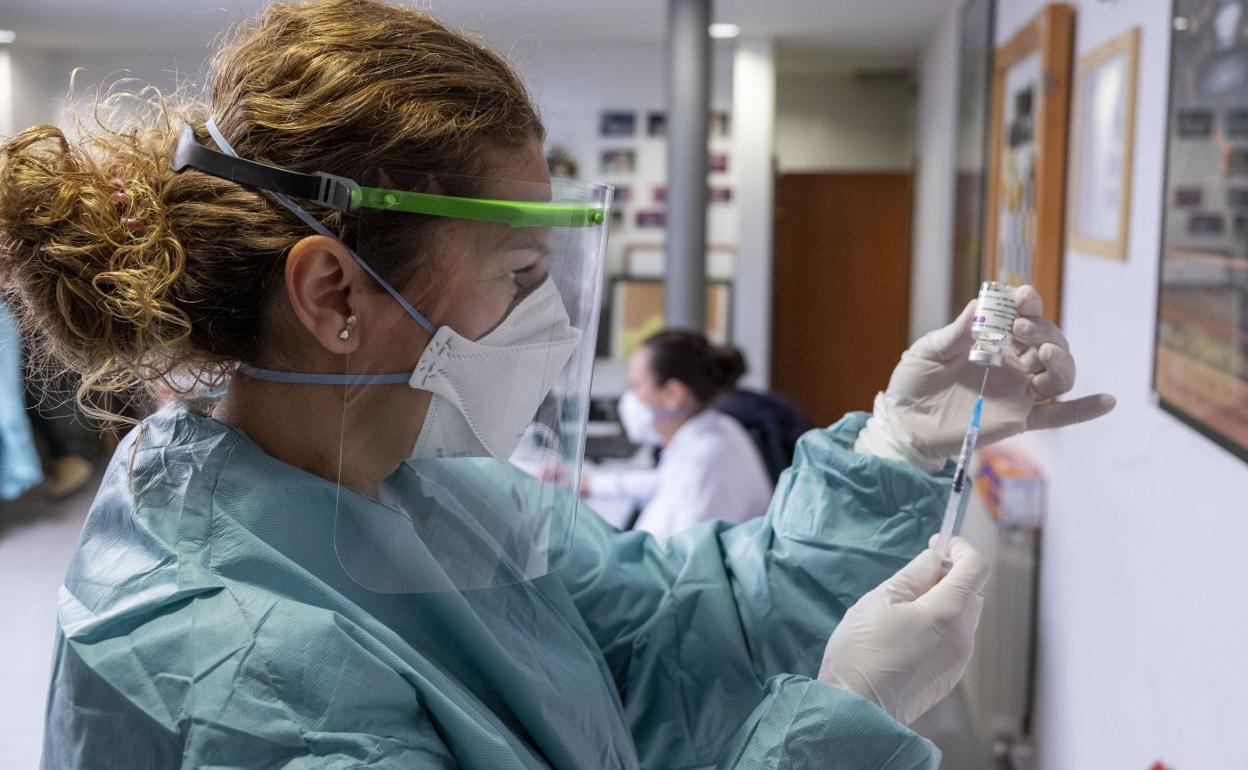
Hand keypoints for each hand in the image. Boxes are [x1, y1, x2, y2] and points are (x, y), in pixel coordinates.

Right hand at [818, 538, 988, 725]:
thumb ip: (912, 575)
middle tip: (915, 576)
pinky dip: (940, 625)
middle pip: (972, 592)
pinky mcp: (950, 677)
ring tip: (904, 607)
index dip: (960, 548)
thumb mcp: (880, 600)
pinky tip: (907, 634)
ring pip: (963, 616)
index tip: (939, 543)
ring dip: (943, 602)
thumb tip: (933, 560)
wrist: (857, 710)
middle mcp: (963, 636)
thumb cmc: (862, 651)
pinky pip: (954, 639)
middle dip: (950, 575)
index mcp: (947, 612)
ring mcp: (959, 660)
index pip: (976, 567)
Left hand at [856, 285, 1115, 468]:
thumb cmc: (913, 383)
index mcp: (994, 341)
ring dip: (1062, 361)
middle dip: (1042, 330)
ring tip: (1045, 353)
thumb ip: (956, 331)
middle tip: (1019, 328)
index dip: (1029, 304)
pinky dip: (1084, 409)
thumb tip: (983, 303)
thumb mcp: (929, 351)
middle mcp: (1013, 364)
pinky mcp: (1018, 420)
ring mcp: (1019, 392)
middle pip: (1049, 343)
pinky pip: (1057, 416)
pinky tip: (1108, 401)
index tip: (1021, 296)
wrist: (903, 424)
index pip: (1024, 317)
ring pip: (1059, 376)